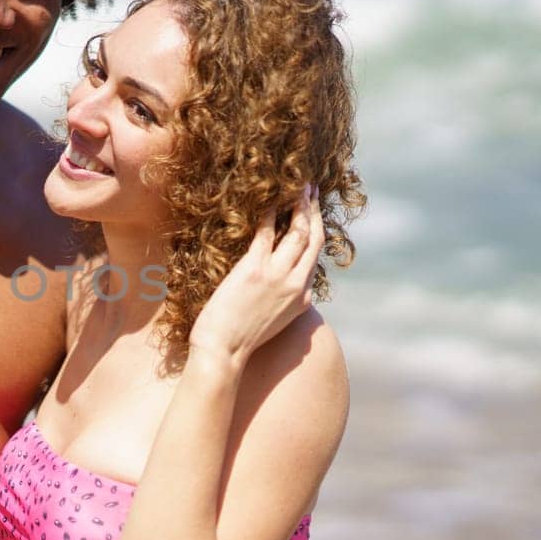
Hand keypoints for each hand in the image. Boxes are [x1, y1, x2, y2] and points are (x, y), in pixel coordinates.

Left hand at [188, 186, 324, 363]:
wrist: (224, 351)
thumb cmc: (241, 339)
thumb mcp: (274, 320)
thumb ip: (283, 300)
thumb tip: (280, 284)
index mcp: (303, 299)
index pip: (315, 258)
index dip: (316, 231)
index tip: (313, 214)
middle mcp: (296, 285)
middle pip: (314, 239)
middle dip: (315, 211)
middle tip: (312, 190)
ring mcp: (277, 276)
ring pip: (298, 232)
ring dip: (300, 206)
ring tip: (299, 188)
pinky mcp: (254, 269)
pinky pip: (266, 233)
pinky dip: (270, 213)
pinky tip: (269, 200)